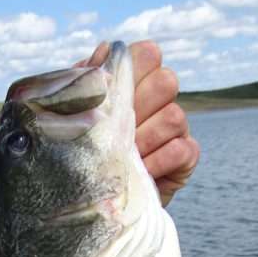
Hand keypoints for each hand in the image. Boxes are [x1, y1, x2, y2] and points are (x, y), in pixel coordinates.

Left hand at [85, 40, 199, 206]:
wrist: (88, 204)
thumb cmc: (78, 155)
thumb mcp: (72, 120)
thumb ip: (85, 85)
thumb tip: (104, 51)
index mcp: (134, 84)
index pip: (148, 54)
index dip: (132, 69)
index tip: (110, 93)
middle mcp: (159, 102)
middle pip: (166, 81)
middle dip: (138, 107)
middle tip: (114, 132)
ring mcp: (175, 129)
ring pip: (174, 116)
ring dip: (145, 139)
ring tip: (120, 158)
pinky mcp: (185, 158)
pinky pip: (183, 150)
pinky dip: (158, 162)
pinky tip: (139, 172)